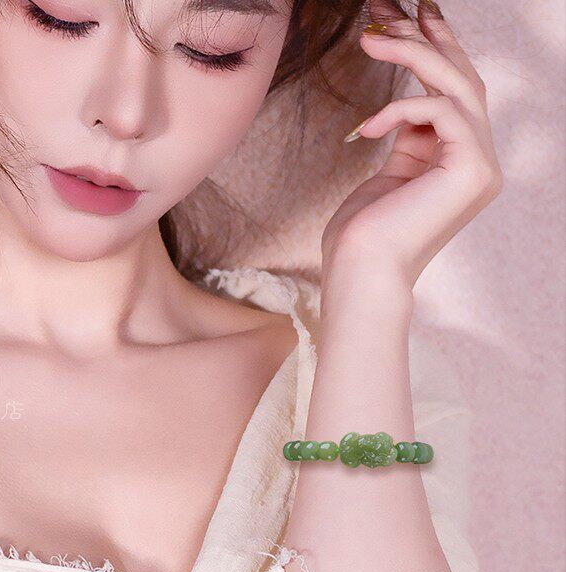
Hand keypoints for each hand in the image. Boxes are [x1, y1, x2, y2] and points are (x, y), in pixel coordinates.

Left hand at [321, 0, 503, 296]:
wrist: (360, 275)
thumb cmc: (362, 235)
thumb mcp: (387, 173)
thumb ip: (406, 138)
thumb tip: (400, 104)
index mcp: (459, 161)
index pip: (454, 91)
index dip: (435, 47)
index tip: (409, 15)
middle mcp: (478, 160)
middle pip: (462, 78)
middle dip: (428, 36)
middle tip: (391, 8)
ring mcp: (481, 165)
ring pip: (457, 85)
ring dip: (412, 55)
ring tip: (370, 38)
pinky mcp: (473, 170)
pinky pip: (440, 112)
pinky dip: (400, 110)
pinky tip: (364, 129)